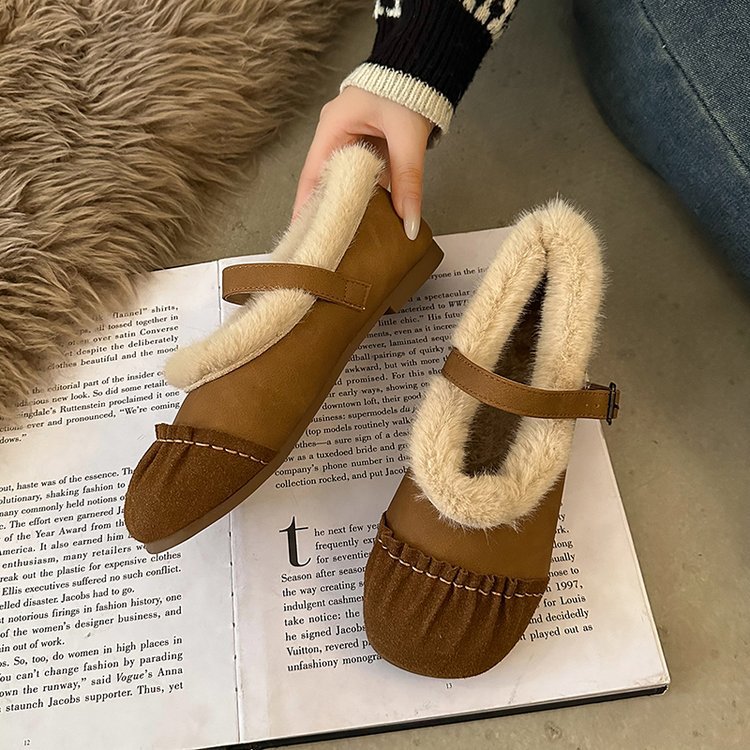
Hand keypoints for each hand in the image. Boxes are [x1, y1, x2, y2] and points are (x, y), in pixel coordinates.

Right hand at [293, 87, 432, 239]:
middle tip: (325, 241)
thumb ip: (408, 182)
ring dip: (347, 204)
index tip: (302, 232)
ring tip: (344, 235)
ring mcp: (350, 139)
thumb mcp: (407, 139)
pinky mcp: (366, 144)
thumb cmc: (407, 90)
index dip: (305, 206)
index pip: (312, 174)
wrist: (424, 65)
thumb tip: (409, 222)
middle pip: (325, 181)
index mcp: (333, 127)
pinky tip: (368, 215)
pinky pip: (360, 175)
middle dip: (326, 210)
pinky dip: (364, 194)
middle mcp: (336, 134)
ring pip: (343, 180)